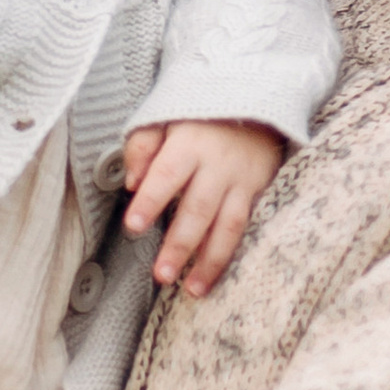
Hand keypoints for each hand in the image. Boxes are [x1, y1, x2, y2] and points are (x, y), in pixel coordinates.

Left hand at [120, 118, 287, 296]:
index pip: (167, 175)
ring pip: (226, 226)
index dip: (150, 201)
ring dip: (209, 261)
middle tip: (161, 274)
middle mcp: (218, 165)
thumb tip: (131, 181)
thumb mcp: (166, 116)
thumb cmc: (199, 116)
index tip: (133, 226)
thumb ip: (143, 146)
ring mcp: (242, 181)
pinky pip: (244, 228)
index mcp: (190, 143)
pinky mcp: (258, 191)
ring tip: (191, 290)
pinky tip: (214, 277)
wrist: (256, 100)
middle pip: (197, 209)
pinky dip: (228, 254)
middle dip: (179, 244)